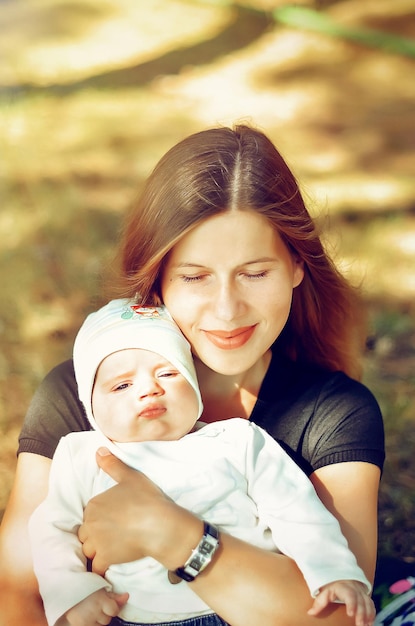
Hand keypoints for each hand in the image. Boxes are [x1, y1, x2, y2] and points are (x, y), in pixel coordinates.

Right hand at [60, 589, 127, 625]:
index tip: (107, 602)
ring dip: (97, 620)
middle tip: (96, 605)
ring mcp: (86, 621)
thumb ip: (114, 595)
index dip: (112, 606)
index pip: (114, 610)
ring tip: (90, 610)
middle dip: (104, 613)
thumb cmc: (83, 586)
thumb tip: (127, 597)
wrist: (64, 589)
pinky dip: (91, 623)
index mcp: (101, 600)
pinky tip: (86, 616)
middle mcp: (94, 612)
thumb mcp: (100, 587)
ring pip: (100, 625)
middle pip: (107, 620)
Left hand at [78, 448, 202, 575]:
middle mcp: (91, 523)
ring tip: (111, 549)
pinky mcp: (105, 558)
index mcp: (94, 504)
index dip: (100, 517)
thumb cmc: (147, 499)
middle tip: (112, 535)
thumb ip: (112, 464)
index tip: (113, 519)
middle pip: (86, 532)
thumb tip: (98, 450)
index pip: (89, 513)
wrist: (160, 525)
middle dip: (95, 535)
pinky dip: (100, 567)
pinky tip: (109, 565)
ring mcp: (97, 542)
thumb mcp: (130, 477)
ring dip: (96, 551)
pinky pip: (96, 567)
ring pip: (88, 550)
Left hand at [308, 580, 374, 625]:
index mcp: (343, 587)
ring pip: (367, 602)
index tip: (351, 613)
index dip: (351, 603)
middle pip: (360, 600)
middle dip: (361, 613)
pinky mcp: (365, 595)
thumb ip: (319, 602)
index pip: (349, 594)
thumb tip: (310, 613)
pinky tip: (370, 622)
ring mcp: (360, 591)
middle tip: (360, 624)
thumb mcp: (323, 591)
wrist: (339, 574)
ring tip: (366, 625)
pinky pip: (371, 603)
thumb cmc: (330, 584)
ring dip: (368, 614)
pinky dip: (372, 613)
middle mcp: (354, 588)